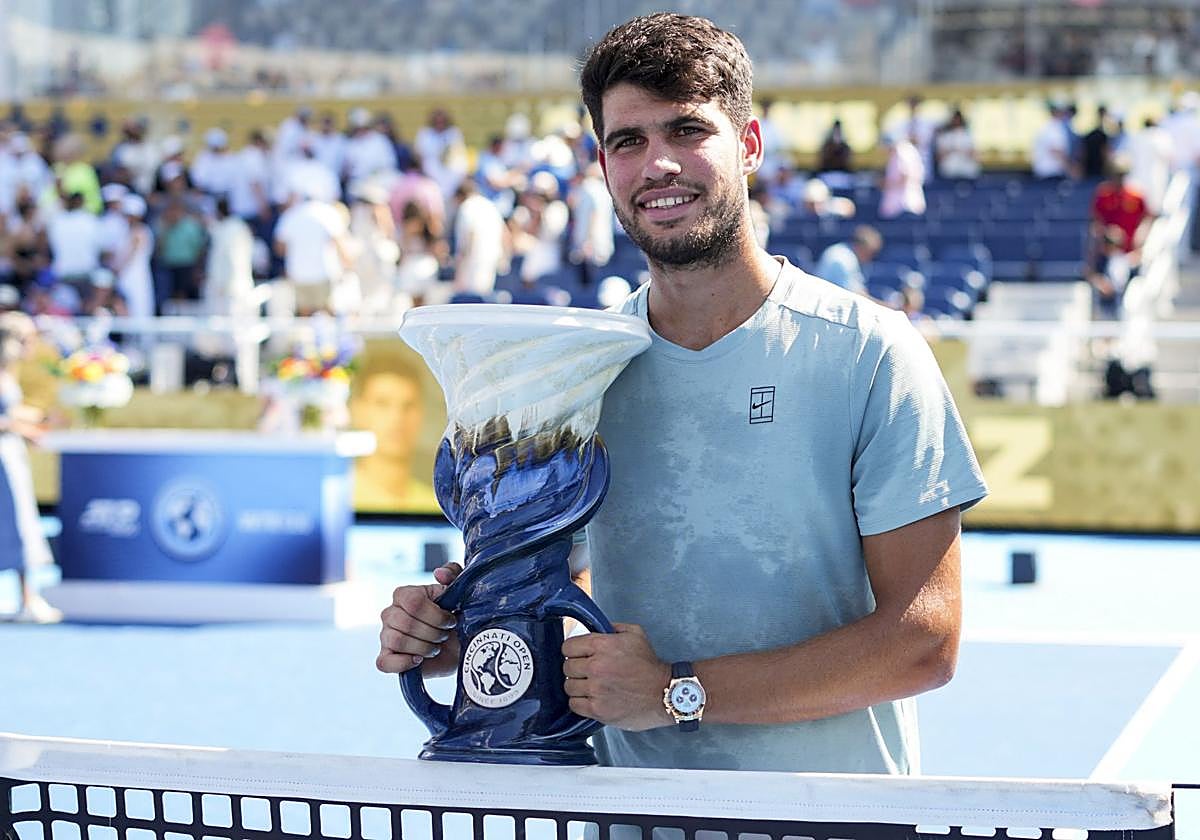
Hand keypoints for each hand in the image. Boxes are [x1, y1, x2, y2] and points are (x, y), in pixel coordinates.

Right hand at [377, 563, 461, 677]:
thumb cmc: (455, 616)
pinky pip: (384, 663)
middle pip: (407, 623)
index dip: (436, 615)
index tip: (450, 621)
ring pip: (398, 641)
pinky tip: (419, 660)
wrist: (457, 647)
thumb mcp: (459, 591)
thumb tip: (439, 573)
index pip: (413, 602)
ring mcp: (386, 636)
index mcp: (404, 594)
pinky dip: (403, 663)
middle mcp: (390, 613)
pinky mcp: (386, 658)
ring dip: (424, 647)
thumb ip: (453, 573)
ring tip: (435, 647)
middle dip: (433, 633)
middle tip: (444, 636)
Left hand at [562, 623, 671, 731]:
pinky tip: (592, 699)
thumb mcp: (635, 634)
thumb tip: (594, 628)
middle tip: (588, 672)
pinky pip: (574, 705)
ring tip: (591, 687)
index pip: (567, 647)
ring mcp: (596, 690)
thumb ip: (611, 627)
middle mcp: (596, 666)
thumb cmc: (650, 665)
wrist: (665, 692)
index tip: (580, 656)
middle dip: (576, 669)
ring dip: (578, 687)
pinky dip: (581, 702)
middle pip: (567, 668)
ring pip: (569, 687)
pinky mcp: (598, 710)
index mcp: (602, 645)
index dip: (573, 651)